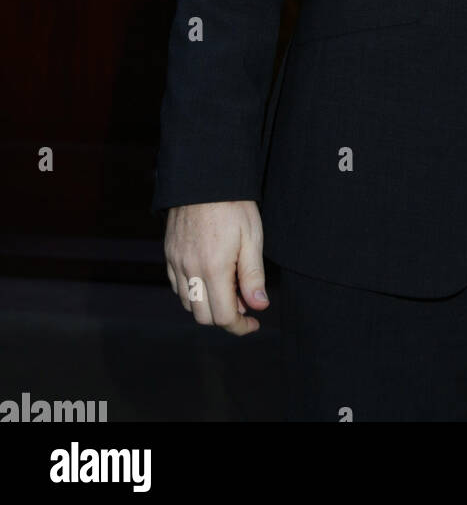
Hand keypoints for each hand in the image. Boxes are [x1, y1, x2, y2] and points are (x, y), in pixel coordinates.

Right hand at [164, 200, 267, 335]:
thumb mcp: (252, 237)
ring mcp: (176, 262)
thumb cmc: (233, 205)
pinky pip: (177, 287)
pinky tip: (208, 277)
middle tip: (244, 301)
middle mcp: (190, 270)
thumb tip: (258, 306)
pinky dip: (192, 292)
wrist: (204, 177)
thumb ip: (253, 276)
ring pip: (188, 304)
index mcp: (213, 268)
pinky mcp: (169, 254)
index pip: (223, 317)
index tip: (254, 322)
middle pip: (203, 317)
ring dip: (208, 306)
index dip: (240, 327)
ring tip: (228, 287)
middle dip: (225, 318)